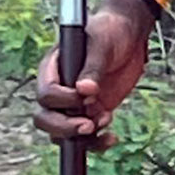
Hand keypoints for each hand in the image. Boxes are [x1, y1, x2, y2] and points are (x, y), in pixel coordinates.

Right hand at [34, 0, 156, 148]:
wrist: (129, 37)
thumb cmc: (110, 31)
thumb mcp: (101, 43)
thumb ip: (93, 66)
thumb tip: (84, 89)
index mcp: (53, 69)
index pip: (45, 93)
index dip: (62, 101)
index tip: (85, 96)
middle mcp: (59, 90)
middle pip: (45, 119)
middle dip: (64, 127)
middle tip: (89, 124)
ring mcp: (74, 105)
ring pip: (62, 134)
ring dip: (83, 137)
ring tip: (106, 121)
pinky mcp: (91, 114)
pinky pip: (86, 138)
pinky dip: (96, 143)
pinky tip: (112, 137)